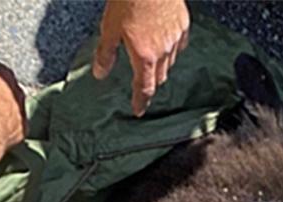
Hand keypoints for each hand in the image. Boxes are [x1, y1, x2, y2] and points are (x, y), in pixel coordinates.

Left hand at [93, 0, 190, 116]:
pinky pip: (179, 44)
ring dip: (160, 67)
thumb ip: (105, 53)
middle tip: (142, 86)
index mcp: (144, 56)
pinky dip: (172, 50)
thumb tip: (100, 72)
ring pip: (170, 62)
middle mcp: (163, 51)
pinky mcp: (183, 23)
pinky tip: (167, 45)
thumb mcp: (109, 28)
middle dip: (150, 84)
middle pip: (159, 77)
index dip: (140, 101)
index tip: (138, 110)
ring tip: (152, 65)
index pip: (144, 88)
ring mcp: (175, 37)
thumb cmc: (129, 0)